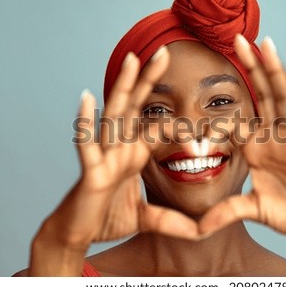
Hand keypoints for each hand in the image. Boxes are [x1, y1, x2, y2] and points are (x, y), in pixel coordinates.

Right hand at [37, 47, 198, 252]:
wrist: (79, 235)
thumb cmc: (107, 218)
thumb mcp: (148, 220)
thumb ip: (172, 222)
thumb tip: (201, 231)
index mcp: (134, 154)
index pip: (160, 129)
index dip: (182, 129)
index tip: (206, 133)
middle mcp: (120, 148)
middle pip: (135, 107)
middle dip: (149, 80)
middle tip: (164, 51)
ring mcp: (105, 157)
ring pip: (114, 116)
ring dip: (123, 87)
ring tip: (132, 60)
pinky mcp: (91, 171)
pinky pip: (88, 144)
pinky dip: (86, 122)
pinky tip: (87, 97)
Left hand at [200, 35, 285, 239]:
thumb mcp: (252, 209)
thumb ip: (226, 213)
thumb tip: (198, 229)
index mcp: (255, 148)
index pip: (233, 122)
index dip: (215, 120)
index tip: (196, 113)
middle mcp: (271, 136)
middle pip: (259, 94)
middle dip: (249, 67)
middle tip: (236, 40)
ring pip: (279, 96)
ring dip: (271, 69)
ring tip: (264, 42)